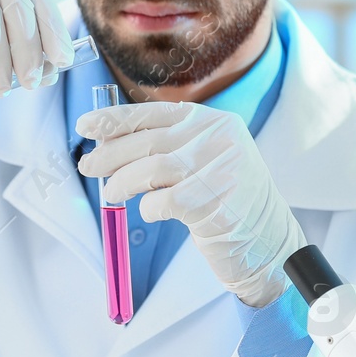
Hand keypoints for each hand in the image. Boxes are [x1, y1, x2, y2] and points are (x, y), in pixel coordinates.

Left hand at [76, 102, 305, 307]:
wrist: (269, 243)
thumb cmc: (226, 202)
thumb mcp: (204, 159)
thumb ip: (167, 146)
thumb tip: (107, 144)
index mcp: (214, 121)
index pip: (154, 113)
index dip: (116, 119)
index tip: (86, 125)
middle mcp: (220, 138)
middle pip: (149, 140)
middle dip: (110, 154)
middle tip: (88, 166)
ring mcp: (221, 169)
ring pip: (152, 169)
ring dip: (123, 183)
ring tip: (112, 194)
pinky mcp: (217, 203)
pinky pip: (165, 202)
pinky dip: (149, 208)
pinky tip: (153, 212)